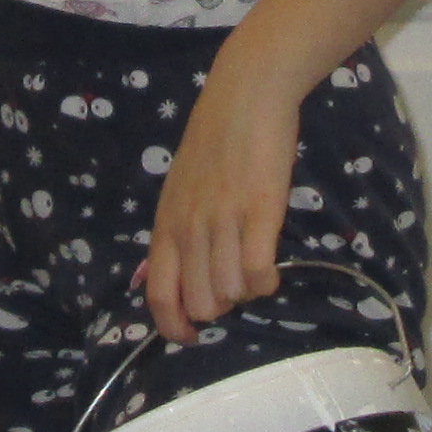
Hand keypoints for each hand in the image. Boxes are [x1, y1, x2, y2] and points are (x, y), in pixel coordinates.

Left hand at [144, 62, 301, 341]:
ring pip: (230, 294)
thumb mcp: (181, 188)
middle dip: (221, 307)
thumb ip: (179, 230)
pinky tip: (273, 267)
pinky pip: (258, 275)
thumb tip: (180, 275)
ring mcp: (223, 222)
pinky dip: (267, 281)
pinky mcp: (259, 213)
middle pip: (200, 304)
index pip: (158, 295)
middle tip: (236, 283)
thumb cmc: (217, 140)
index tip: (192, 336)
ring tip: (257, 266)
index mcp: (166, 225)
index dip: (173, 326)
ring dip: (247, 292)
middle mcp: (189, 229)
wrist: (246, 94)